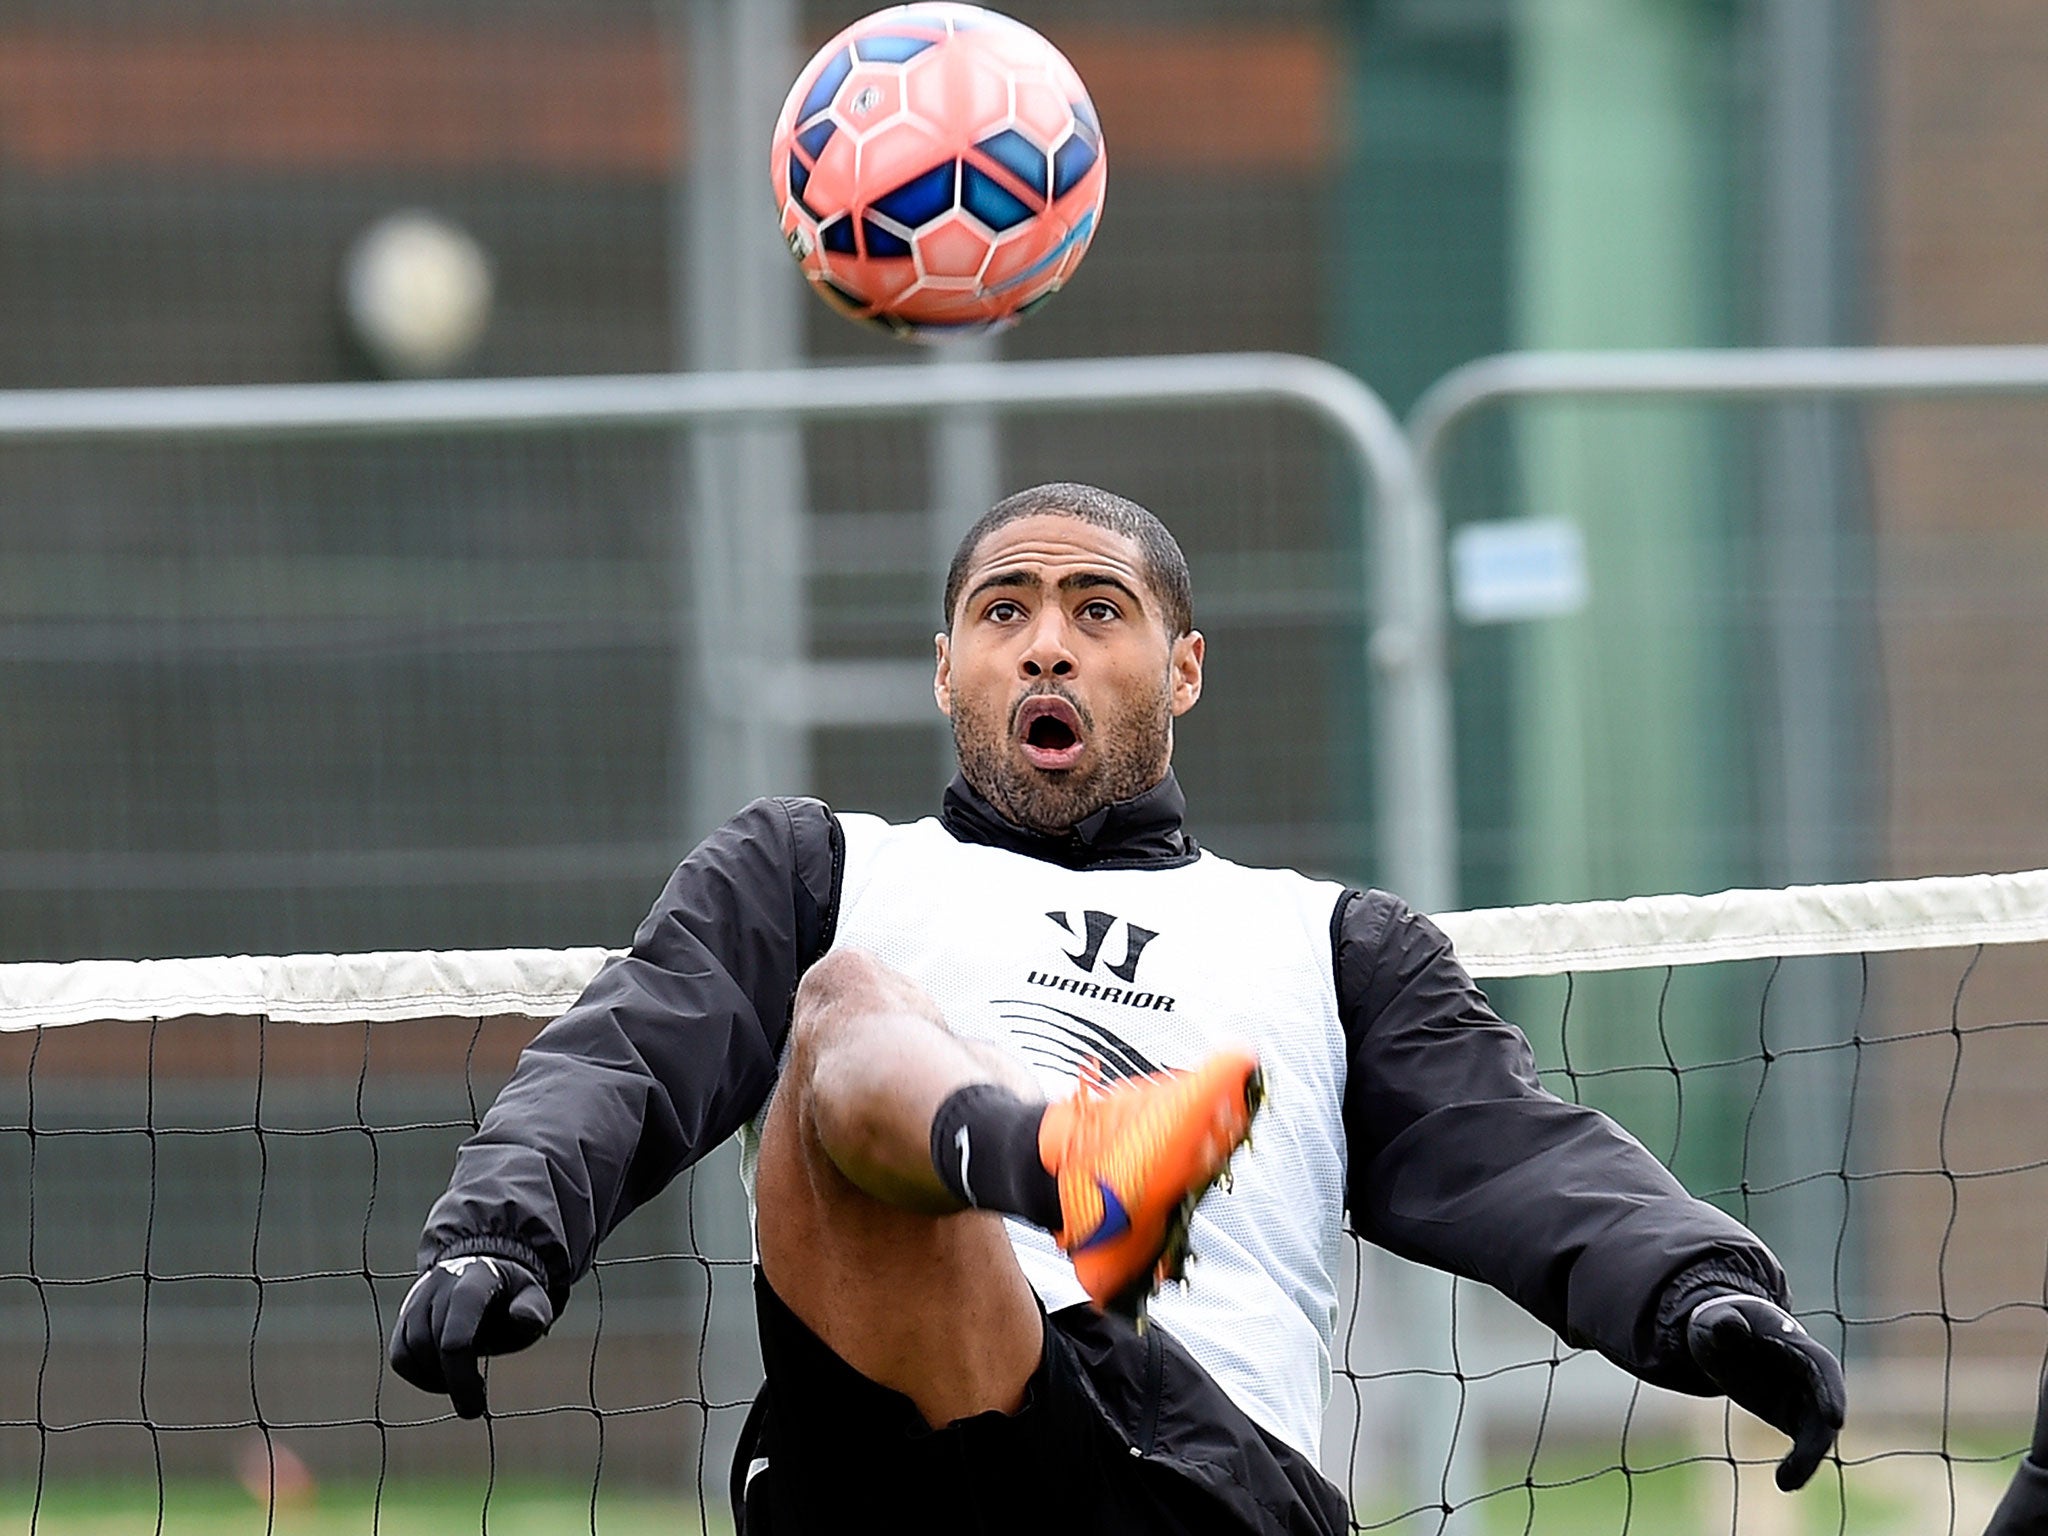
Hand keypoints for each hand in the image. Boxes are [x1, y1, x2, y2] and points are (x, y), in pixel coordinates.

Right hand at [388, 1253, 554, 1417]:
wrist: (487, 1277)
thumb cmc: (512, 1297)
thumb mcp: (533, 1298)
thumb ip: (533, 1309)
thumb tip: (527, 1320)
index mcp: (478, 1276)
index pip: (460, 1315)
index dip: (461, 1367)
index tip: (477, 1403)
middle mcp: (442, 1282)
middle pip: (433, 1339)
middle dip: (454, 1380)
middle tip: (475, 1406)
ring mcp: (419, 1297)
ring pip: (411, 1348)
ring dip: (435, 1379)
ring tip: (465, 1388)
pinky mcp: (405, 1317)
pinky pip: (400, 1356)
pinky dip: (418, 1376)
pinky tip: (445, 1381)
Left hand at [1686, 1293, 1845, 1489]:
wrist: (1722, 1337)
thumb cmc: (1720, 1323)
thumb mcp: (1715, 1320)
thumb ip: (1724, 1324)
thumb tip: (1731, 1327)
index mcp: (1793, 1341)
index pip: (1821, 1366)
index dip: (1831, 1392)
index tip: (1835, 1421)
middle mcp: (1807, 1371)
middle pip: (1825, 1406)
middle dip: (1819, 1437)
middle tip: (1802, 1466)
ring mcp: (1803, 1395)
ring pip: (1818, 1431)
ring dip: (1808, 1458)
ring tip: (1786, 1483)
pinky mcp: (1793, 1415)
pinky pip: (1804, 1443)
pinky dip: (1799, 1463)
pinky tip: (1784, 1482)